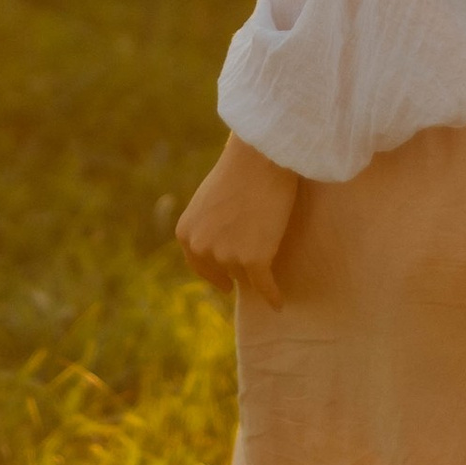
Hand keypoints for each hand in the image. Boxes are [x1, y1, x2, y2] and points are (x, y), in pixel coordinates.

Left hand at [176, 135, 300, 308]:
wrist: (261, 159)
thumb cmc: (240, 170)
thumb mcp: (210, 200)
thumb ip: (209, 226)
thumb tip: (220, 246)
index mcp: (186, 233)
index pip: (199, 264)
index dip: (213, 275)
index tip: (225, 285)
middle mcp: (202, 248)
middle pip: (225, 270)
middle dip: (238, 269)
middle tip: (252, 272)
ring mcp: (228, 255)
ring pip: (246, 275)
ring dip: (259, 271)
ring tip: (272, 269)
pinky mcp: (254, 260)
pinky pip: (265, 286)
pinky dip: (272, 297)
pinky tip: (278, 305)